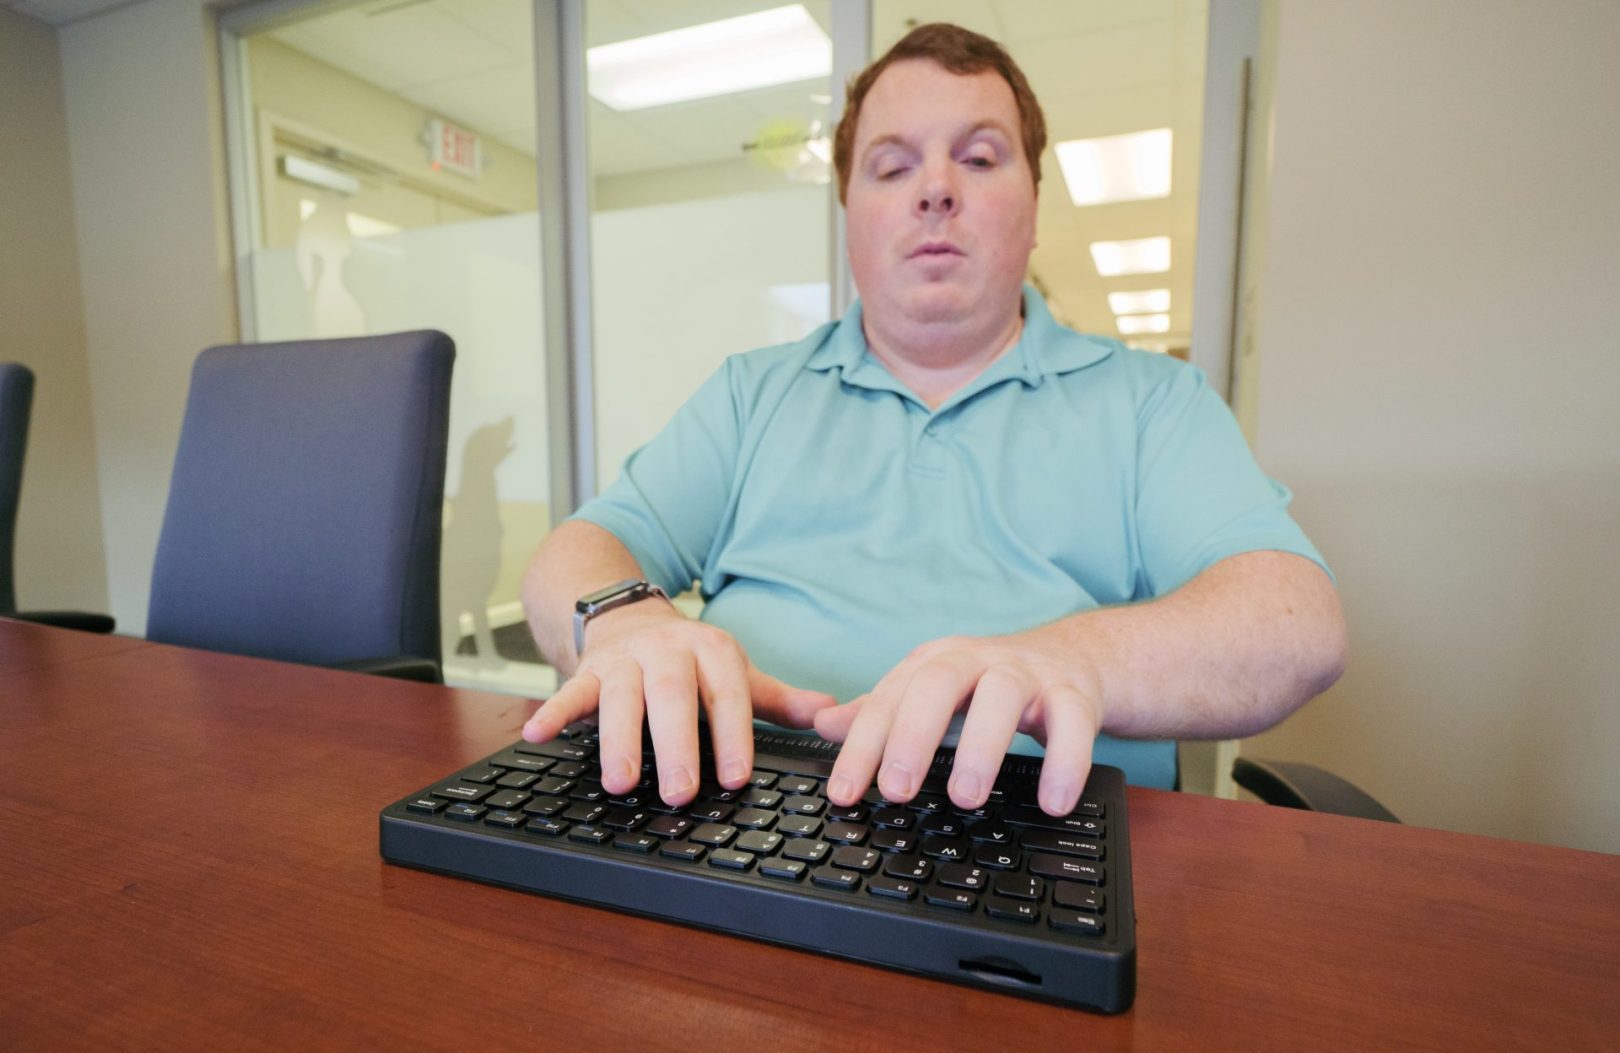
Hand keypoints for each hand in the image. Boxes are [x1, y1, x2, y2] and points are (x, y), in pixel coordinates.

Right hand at [521, 603, 835, 805]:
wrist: (630, 615)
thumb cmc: (691, 661)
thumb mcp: (735, 674)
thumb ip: (778, 700)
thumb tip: (833, 715)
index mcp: (714, 652)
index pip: (727, 695)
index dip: (733, 736)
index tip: (735, 777)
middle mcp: (669, 651)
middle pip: (672, 697)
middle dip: (675, 745)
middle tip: (679, 793)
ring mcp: (625, 660)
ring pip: (621, 697)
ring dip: (617, 739)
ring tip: (618, 782)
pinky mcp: (588, 671)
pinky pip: (567, 689)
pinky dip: (553, 710)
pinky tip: (537, 733)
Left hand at [812, 633, 1104, 816]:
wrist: (1074, 657)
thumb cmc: (987, 685)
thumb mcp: (929, 694)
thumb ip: (880, 712)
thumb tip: (822, 725)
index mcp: (933, 663)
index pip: (887, 701)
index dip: (861, 747)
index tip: (843, 794)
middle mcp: (977, 661)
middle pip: (937, 683)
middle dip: (912, 737)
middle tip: (897, 791)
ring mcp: (1027, 674)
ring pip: (1002, 697)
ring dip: (981, 747)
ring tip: (966, 799)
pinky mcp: (1074, 694)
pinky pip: (1072, 721)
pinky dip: (1065, 761)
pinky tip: (1052, 803)